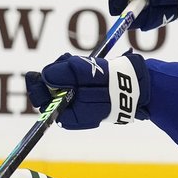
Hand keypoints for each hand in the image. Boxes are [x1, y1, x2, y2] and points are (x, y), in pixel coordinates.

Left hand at [24, 52, 149, 129]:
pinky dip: (74, 71)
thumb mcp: (91, 74)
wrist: (143, 84)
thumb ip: (66, 74)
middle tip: (64, 61)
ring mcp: (82, 105)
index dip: (38, 88)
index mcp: (73, 117)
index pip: (45, 105)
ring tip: (76, 61)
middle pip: (52, 93)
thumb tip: (44, 75)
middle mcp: (75, 114)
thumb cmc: (117, 81)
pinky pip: (73, 83)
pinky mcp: (88, 95)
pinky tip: (81, 64)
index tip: (35, 75)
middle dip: (54, 75)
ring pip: (62, 86)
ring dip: (65, 70)